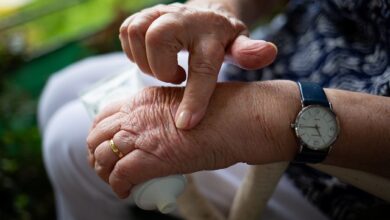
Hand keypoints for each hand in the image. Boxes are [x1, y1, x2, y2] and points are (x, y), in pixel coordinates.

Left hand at [86, 82, 295, 198]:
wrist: (238, 119)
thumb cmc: (221, 112)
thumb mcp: (182, 104)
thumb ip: (162, 115)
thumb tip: (158, 134)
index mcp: (143, 98)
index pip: (105, 114)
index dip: (101, 133)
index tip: (109, 145)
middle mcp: (136, 113)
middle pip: (96, 135)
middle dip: (97, 154)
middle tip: (108, 167)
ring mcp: (140, 135)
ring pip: (102, 156)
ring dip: (104, 172)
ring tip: (115, 182)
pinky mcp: (149, 157)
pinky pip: (119, 176)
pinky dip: (118, 187)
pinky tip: (126, 192)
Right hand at [119, 3, 277, 129]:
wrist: (203, 15)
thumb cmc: (220, 38)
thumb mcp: (238, 45)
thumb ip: (248, 52)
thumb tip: (269, 52)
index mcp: (210, 31)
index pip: (202, 67)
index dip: (194, 98)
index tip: (185, 124)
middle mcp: (182, 17)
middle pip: (157, 39)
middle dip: (161, 68)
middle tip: (176, 77)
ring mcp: (159, 12)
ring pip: (136, 33)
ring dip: (145, 60)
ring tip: (164, 69)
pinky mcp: (142, 15)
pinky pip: (126, 31)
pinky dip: (134, 51)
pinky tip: (152, 59)